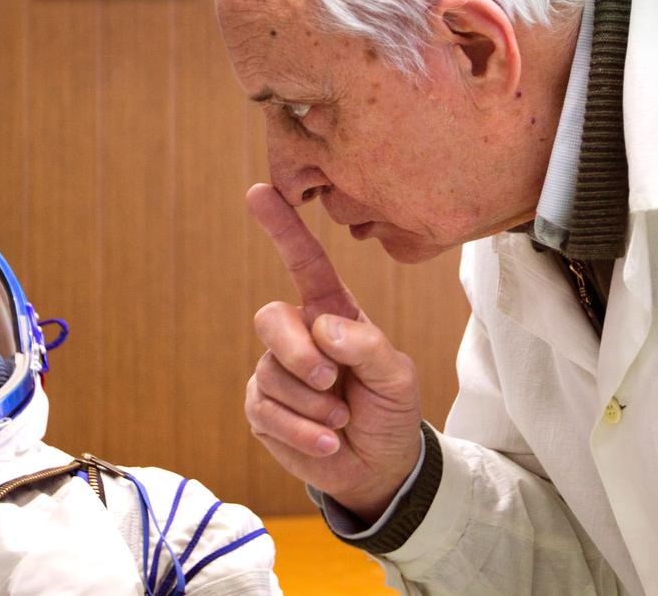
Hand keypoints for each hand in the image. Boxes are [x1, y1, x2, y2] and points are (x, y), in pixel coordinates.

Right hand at [244, 184, 422, 523]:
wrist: (381, 468)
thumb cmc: (389, 409)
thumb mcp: (397, 376)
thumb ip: (366, 345)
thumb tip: (320, 326)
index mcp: (331, 313)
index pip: (304, 263)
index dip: (282, 227)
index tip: (260, 190)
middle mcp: (299, 335)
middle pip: (271, 319)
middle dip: (297, 353)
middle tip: (329, 380)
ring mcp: (276, 371)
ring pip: (271, 373)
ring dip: (312, 405)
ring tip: (342, 419)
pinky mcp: (262, 408)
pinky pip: (265, 410)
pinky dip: (302, 431)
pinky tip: (328, 441)